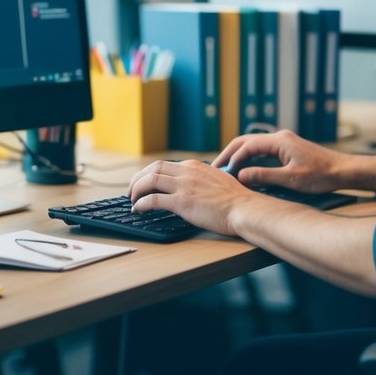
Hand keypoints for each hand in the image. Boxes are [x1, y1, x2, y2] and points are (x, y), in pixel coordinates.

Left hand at [127, 158, 257, 235]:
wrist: (244, 208)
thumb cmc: (235, 200)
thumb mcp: (217, 180)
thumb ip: (202, 180)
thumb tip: (193, 187)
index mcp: (194, 166)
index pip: (163, 165)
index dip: (149, 174)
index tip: (144, 183)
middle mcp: (187, 171)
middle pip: (152, 169)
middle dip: (137, 179)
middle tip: (131, 191)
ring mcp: (184, 186)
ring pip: (149, 181)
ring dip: (136, 190)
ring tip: (131, 200)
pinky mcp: (182, 202)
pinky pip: (153, 200)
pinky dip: (141, 204)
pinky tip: (138, 210)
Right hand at [212, 129, 348, 193]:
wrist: (343, 170)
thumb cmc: (321, 175)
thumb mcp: (291, 179)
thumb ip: (264, 176)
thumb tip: (241, 176)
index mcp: (279, 141)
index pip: (247, 146)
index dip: (233, 159)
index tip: (223, 173)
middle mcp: (279, 137)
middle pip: (246, 141)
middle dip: (229, 153)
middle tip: (214, 167)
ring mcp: (283, 142)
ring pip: (253, 144)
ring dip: (238, 155)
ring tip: (224, 168)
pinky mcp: (287, 148)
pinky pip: (262, 149)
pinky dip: (249, 157)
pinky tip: (244, 168)